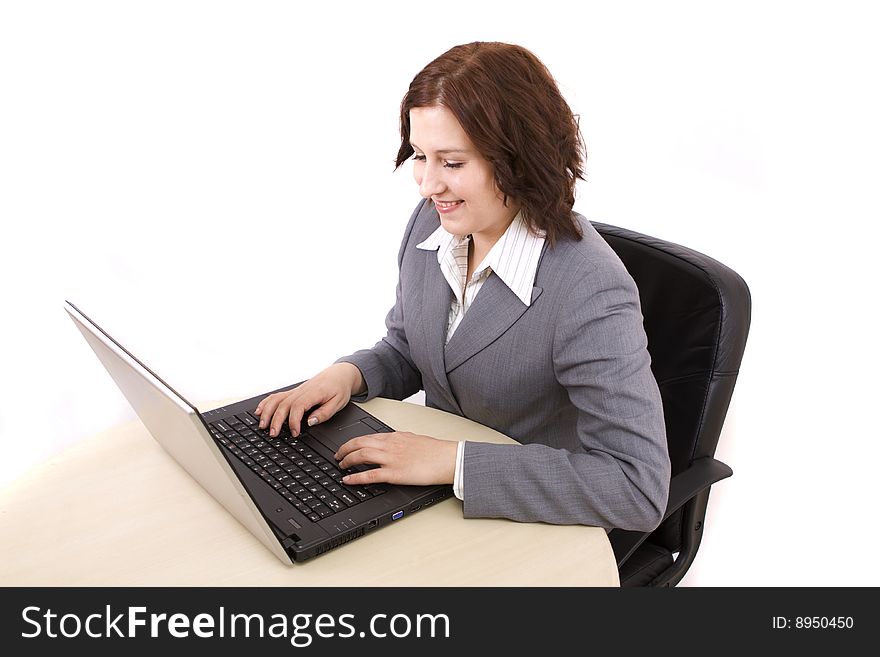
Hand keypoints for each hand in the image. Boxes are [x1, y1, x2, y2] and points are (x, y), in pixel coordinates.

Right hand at [255, 362, 364, 436]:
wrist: (340, 374)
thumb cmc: (339, 388)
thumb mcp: (338, 403)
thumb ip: (324, 413)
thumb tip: (311, 422)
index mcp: (314, 393)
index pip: (298, 406)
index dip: (294, 421)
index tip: (295, 433)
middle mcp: (302, 391)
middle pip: (284, 404)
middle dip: (276, 420)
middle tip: (273, 434)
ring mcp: (296, 391)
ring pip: (277, 400)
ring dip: (267, 412)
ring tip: (262, 425)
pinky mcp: (293, 392)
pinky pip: (276, 396)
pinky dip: (266, 403)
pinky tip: (259, 411)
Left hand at [335, 432, 457, 486]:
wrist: (447, 458)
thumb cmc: (435, 451)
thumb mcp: (414, 440)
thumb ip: (400, 441)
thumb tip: (393, 443)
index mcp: (395, 437)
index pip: (367, 436)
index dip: (353, 442)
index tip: (347, 446)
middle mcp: (390, 445)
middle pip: (359, 443)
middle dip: (345, 449)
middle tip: (338, 455)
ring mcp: (391, 458)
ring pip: (361, 455)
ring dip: (347, 460)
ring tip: (341, 466)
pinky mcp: (394, 473)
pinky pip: (369, 474)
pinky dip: (355, 477)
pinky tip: (348, 480)